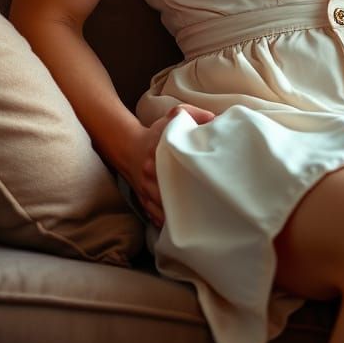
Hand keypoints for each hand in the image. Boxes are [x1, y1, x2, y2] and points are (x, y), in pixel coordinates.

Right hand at [124, 104, 214, 228]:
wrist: (128, 146)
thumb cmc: (155, 132)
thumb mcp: (173, 116)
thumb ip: (194, 114)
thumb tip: (215, 119)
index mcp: (160, 151)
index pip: (177, 167)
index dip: (194, 177)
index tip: (209, 183)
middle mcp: (152, 173)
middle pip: (172, 193)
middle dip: (190, 202)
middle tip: (210, 207)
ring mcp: (146, 189)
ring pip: (164, 208)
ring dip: (179, 215)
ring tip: (200, 221)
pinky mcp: (143, 200)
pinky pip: (155, 216)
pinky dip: (167, 222)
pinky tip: (181, 228)